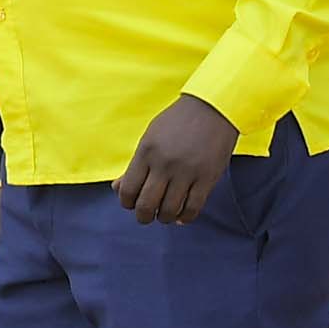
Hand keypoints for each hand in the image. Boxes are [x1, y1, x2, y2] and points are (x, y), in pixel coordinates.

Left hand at [114, 94, 235, 224]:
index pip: (128, 189)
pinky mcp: (207, 178)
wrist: (212, 109)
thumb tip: (117, 188)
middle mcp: (164, 164)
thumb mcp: (149, 138)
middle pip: (147, 204)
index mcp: (146, 152)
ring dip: (164, 218)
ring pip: (169, 209)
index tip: (131, 204)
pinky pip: (193, 207)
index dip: (127, 203)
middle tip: (146, 216)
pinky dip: (185, 217)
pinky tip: (181, 215)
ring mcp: (187, 172)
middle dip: (143, 216)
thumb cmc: (176, 123)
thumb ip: (134, 165)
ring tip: (164, 215)